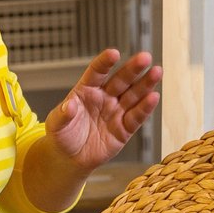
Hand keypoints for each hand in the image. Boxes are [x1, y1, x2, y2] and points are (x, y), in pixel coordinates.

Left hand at [44, 49, 161, 175]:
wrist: (69, 158)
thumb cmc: (62, 136)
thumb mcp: (55, 125)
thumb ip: (63, 114)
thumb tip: (70, 105)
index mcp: (86, 90)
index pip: (97, 72)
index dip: (105, 63)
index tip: (114, 53)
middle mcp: (104, 97)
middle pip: (121, 80)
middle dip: (133, 69)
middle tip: (145, 57)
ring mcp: (116, 112)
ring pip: (133, 95)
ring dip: (146, 84)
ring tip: (157, 72)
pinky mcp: (124, 129)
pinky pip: (136, 117)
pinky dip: (145, 108)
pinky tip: (153, 97)